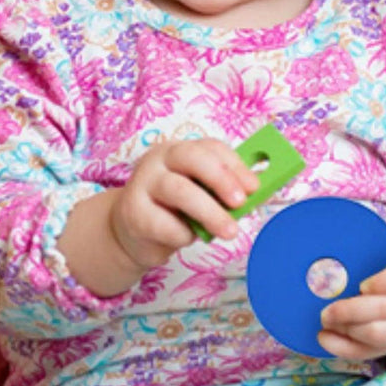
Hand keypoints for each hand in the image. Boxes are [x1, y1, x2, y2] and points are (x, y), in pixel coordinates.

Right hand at [109, 138, 258, 271]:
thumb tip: (253, 195)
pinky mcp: (134, 213)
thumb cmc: (172, 211)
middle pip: (192, 158)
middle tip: (241, 203)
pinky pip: (167, 224)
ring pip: (180, 190)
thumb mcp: (198, 195)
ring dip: (210, 212)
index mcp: (177, 150)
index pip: (210, 147)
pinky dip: (184, 235)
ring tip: (229, 232)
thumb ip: (220, 192)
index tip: (254, 187)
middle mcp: (157, 160)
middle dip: (222, 179)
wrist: (131, 234)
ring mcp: (142, 185)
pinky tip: (186, 237)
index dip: (235, 166)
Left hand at [318, 247, 385, 360]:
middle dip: (352, 311)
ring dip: (347, 328)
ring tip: (325, 318)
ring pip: (379, 335)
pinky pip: (366, 352)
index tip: (363, 284)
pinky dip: (341, 347)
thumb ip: (363, 247)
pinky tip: (323, 336)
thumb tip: (320, 242)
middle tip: (327, 308)